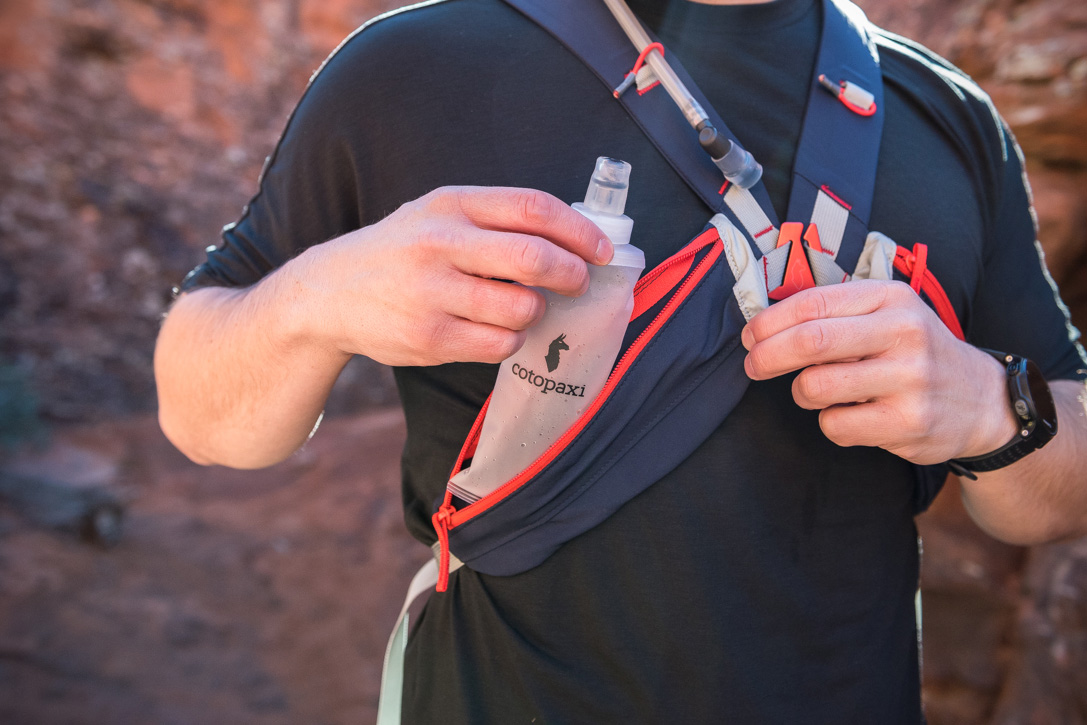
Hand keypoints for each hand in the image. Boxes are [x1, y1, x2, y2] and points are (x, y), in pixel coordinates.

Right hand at [283, 186, 612, 366]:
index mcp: (450, 205)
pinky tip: (494, 331)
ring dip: (536, 313)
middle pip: (535, 259)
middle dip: (572, 275)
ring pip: (522, 309)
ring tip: (522, 309)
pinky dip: (510, 341)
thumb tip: (573, 241)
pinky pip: (500, 344)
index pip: (533, 209)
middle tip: (578, 284)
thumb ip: (493, 220)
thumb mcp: (436, 216)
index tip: (601, 251)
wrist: (328, 293)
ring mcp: (432, 292)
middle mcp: (440, 243)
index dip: (579, 231)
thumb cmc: (399, 253)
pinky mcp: (429, 337)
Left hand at [741, 280, 1018, 464]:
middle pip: (810, 341)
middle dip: (767, 355)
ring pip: (816, 387)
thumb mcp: (887, 314)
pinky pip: (836, 425)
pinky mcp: (909, 423)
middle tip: (753, 365)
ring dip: (802, 392)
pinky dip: (830, 422)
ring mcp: (910, 379)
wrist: (981, 399)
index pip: (812, 303)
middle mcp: (905, 332)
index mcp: (891, 298)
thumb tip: (762, 324)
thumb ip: (835, 313)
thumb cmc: (913, 352)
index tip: (750, 337)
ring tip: (816, 391)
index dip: (769, 322)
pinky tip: (853, 415)